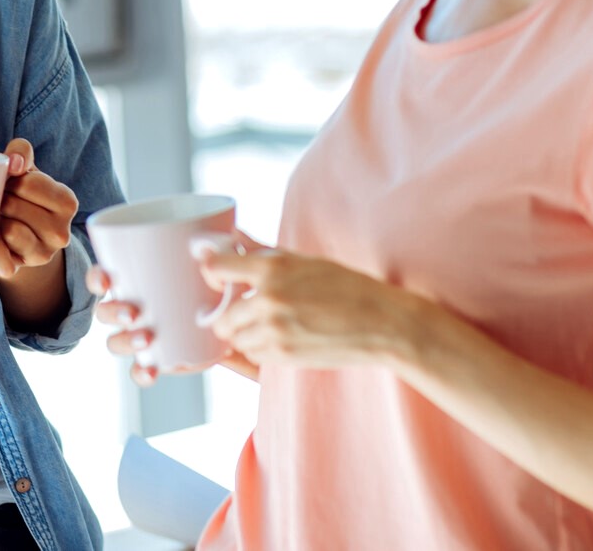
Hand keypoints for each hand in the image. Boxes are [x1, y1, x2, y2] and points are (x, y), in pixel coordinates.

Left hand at [0, 138, 77, 278]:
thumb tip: (14, 163)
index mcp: (67, 202)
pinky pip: (2, 262)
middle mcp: (61, 232)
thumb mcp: (25, 169)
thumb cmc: (21, 195)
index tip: (8, 184)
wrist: (18, 237)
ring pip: (9, 230)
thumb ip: (21, 152)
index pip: (30, 183)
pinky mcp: (23, 270)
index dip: (10, 180)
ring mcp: (43, 254)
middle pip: (14, 205)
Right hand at [86, 229, 268, 385]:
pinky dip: (141, 372)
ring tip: (147, 338)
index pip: (105, 275)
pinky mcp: (159, 357)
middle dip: (112, 312)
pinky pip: (140, 369)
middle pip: (105, 311)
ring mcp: (143, 333)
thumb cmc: (228, 277)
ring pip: (116, 340)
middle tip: (134, 313)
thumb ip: (222, 250)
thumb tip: (205, 247)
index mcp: (139, 278)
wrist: (249, 317)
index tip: (107, 280)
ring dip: (124, 341)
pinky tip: (152, 370)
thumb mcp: (227, 260)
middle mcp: (134, 305)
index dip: (97, 278)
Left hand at [199, 245, 411, 368]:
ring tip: (264, 324)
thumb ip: (261, 250)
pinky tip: (277, 338)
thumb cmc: (344, 286)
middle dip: (227, 314)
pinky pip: (252, 355)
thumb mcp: (303, 260)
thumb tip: (231, 237)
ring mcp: (274, 331)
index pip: (216, 268)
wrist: (380, 323)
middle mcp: (268, 299)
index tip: (216, 276)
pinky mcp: (283, 356)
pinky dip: (258, 349)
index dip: (212, 273)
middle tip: (240, 308)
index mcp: (272, 268)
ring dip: (242, 334)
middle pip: (220, 315)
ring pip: (234, 339)